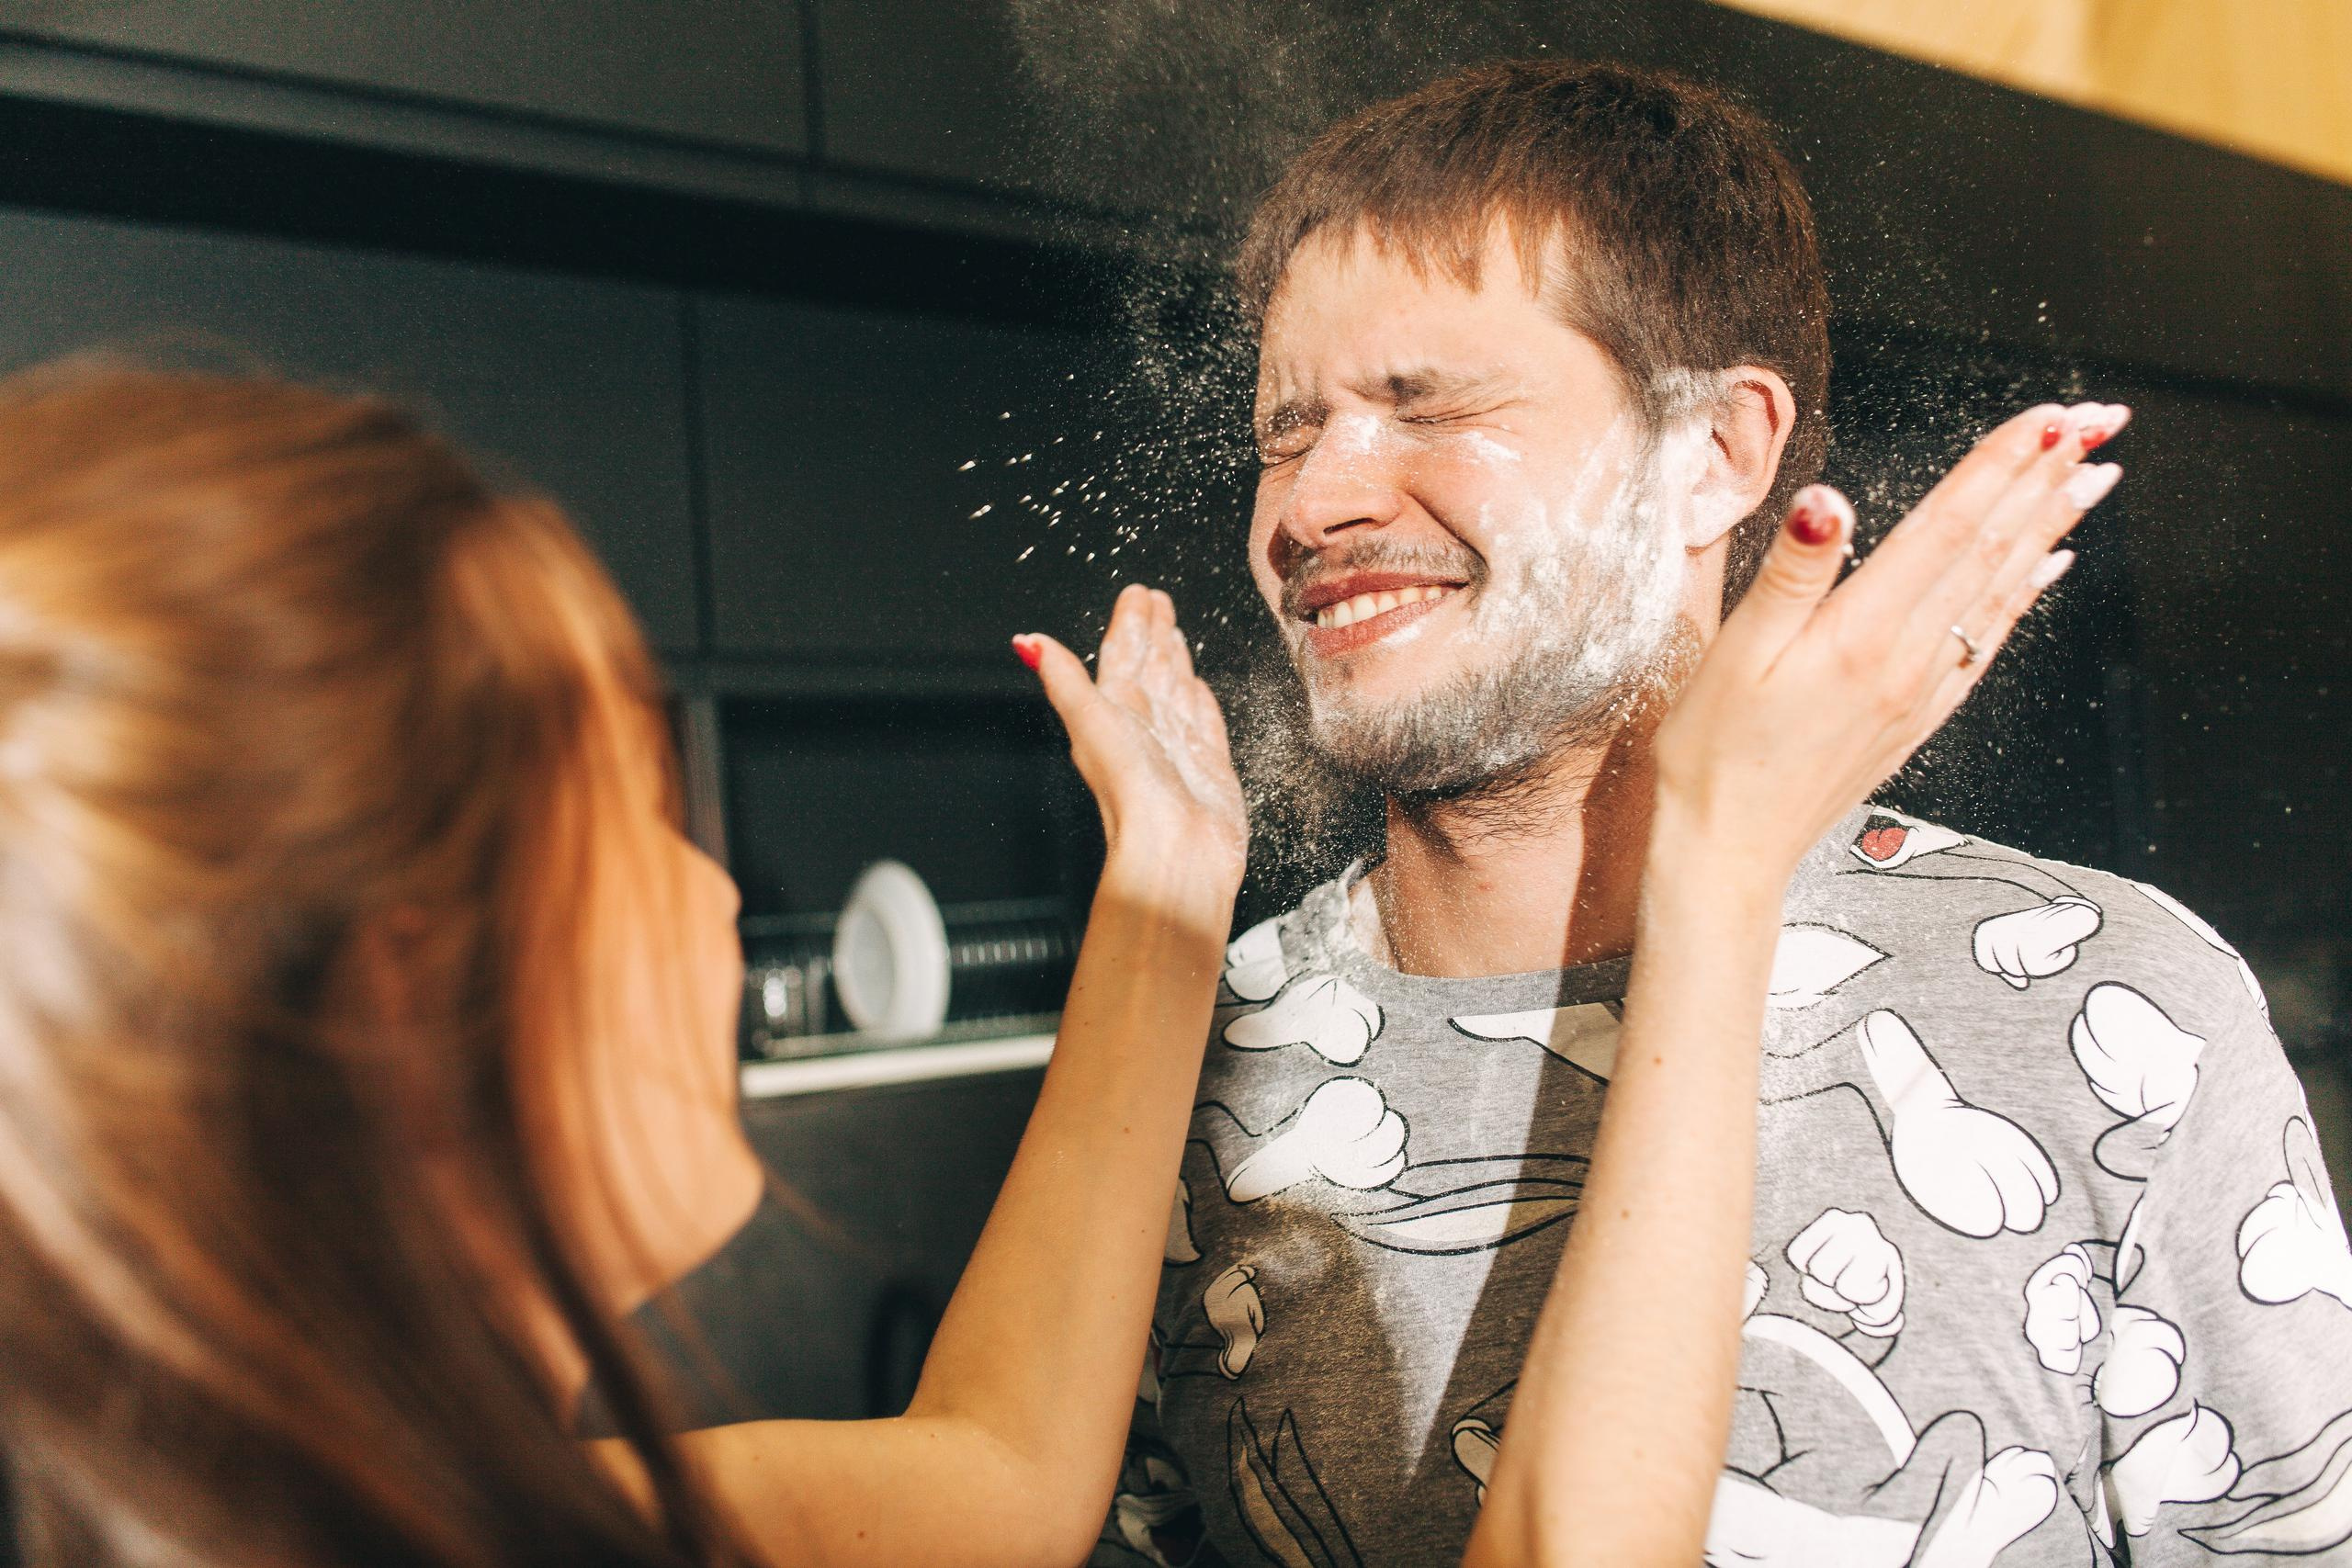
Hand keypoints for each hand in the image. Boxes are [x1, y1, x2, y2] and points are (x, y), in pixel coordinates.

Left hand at [1017, 584, 1246, 897]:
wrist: (1174, 852)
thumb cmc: (1131, 795)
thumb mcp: (1091, 720)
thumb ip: (1064, 678)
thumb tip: (1026, 642)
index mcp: (1113, 711)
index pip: (1119, 654)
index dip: (1127, 622)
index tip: (1135, 593)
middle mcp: (1142, 727)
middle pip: (1147, 665)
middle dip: (1151, 631)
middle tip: (1156, 599)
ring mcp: (1175, 745)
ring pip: (1173, 688)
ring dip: (1173, 658)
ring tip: (1175, 632)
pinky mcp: (1207, 765)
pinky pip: (1202, 721)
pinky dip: (1199, 700)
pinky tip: (1198, 687)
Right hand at [1653, 401, 2126, 883]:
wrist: (1730, 849)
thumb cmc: (1714, 754)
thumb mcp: (1733, 655)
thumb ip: (1790, 575)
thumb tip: (1826, 503)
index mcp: (1861, 635)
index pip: (1948, 527)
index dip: (2000, 465)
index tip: (2049, 417)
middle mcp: (1907, 660)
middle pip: (1991, 551)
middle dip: (2046, 479)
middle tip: (2099, 424)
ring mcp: (1921, 691)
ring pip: (2001, 592)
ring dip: (2050, 528)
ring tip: (2094, 479)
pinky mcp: (1918, 716)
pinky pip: (1988, 642)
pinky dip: (2024, 596)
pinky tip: (2045, 569)